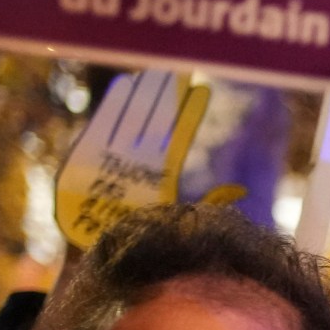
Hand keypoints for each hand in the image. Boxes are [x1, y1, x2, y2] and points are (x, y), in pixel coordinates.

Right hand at [56, 70, 211, 251]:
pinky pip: (100, 129)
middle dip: (165, 96)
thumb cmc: (141, 240)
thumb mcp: (181, 217)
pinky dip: (112, 108)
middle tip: (179, 69)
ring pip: (129, 118)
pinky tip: (124, 86)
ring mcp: (112, 159)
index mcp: (160, 172)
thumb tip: (240, 189)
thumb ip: (208, 201)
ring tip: (154, 70)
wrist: (101, 259)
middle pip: (153, 120)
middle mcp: (137, 160)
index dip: (188, 113)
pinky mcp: (88, 160)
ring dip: (142, 94)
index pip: (177, 135)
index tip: (201, 89)